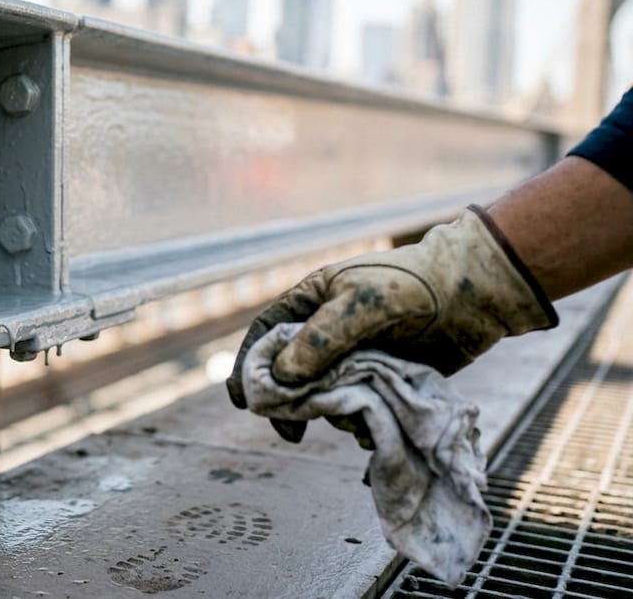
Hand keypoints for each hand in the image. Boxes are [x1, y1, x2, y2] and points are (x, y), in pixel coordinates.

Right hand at [226, 206, 555, 442]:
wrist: (476, 294)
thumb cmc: (414, 284)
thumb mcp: (362, 303)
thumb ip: (321, 338)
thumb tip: (283, 376)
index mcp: (312, 302)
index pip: (266, 335)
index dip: (249, 366)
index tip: (242, 400)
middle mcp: (328, 333)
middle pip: (291, 375)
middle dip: (290, 404)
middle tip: (291, 432)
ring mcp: (356, 359)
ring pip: (327, 397)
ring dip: (334, 415)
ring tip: (357, 419)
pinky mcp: (383, 380)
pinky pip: (361, 409)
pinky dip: (363, 424)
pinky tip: (373, 431)